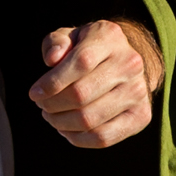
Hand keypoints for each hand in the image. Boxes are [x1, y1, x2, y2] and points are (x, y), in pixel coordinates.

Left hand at [30, 17, 161, 150]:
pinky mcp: (141, 116)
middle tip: (42, 105)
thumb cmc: (89, 49)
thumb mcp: (71, 37)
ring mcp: (139, 91)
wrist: (125, 63)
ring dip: (61, 123)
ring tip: (51, 116)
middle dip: (52, 105)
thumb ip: (56, 42)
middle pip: (81, 94)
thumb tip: (52, 59)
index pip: (80, 62)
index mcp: (110, 37)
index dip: (52, 82)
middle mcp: (130, 64)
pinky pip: (103, 137)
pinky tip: (66, 130)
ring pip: (89, 119)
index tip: (34, 93)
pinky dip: (78, 138)